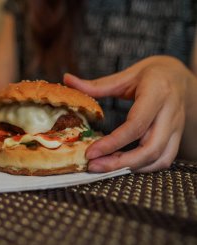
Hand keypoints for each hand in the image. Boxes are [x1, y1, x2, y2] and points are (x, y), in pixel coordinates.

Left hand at [63, 56, 193, 172]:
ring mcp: (176, 128)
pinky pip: (164, 159)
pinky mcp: (176, 137)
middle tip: (94, 166)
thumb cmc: (153, 74)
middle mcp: (170, 113)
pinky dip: (143, 167)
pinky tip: (123, 165)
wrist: (181, 76)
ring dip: (131, 167)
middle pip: (149, 148)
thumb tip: (67, 79)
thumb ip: (97, 84)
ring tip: (104, 167)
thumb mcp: (126, 75)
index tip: (91, 152)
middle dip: (120, 162)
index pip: (136, 125)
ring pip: (159, 158)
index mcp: (156, 93)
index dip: (112, 142)